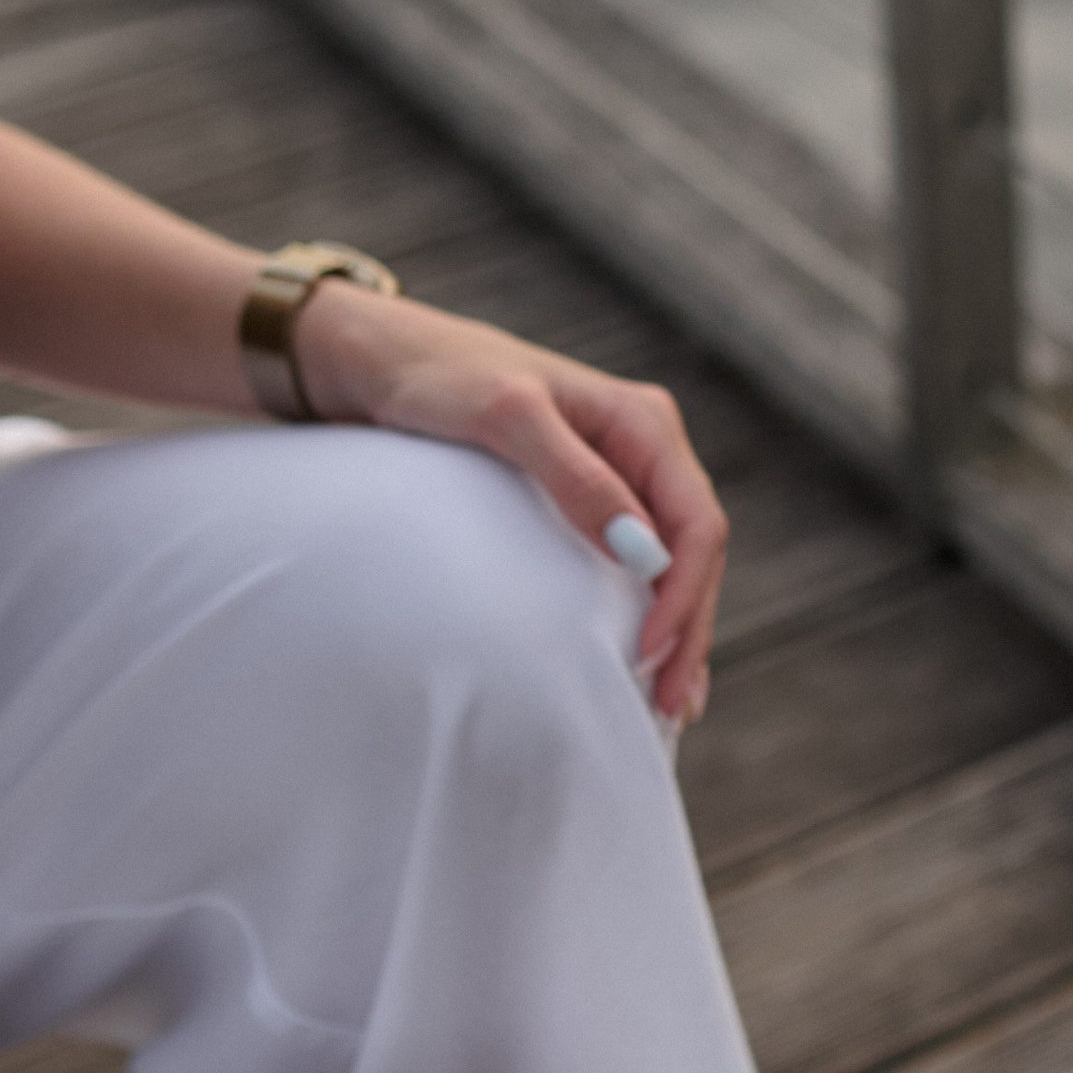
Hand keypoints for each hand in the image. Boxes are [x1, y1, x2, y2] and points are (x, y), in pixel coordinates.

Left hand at [293, 286, 727, 722]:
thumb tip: (642, 552)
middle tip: (671, 710)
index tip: (647, 657)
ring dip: (675, 629)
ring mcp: (615, 475)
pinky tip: (635, 658)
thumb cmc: (437, 377)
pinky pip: (631, 562)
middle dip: (689, 628)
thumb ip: (576, 477)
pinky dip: (642, 613)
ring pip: (669, 562)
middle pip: (692, 551)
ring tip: (668, 705)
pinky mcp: (582, 499)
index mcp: (643, 422)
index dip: (685, 595)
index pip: (697, 522)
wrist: (375, 363)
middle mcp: (641, 449)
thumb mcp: (504, 418)